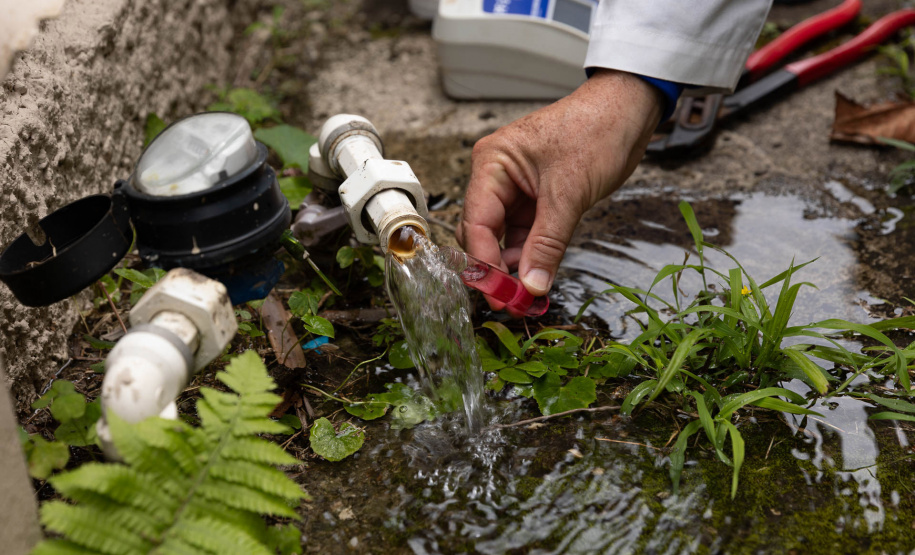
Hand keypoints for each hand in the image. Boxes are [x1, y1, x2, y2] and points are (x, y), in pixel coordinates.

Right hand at [456, 69, 663, 307]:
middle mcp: (496, 176)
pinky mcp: (536, 199)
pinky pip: (525, 234)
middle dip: (496, 269)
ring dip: (514, 266)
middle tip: (512, 301)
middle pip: (483, 233)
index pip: (477, 222)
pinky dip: (531, 256)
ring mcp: (516, 188)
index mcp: (492, 163)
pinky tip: (537, 277)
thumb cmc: (597, 130)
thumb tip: (531, 285)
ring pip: (504, 237)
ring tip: (527, 295)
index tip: (499, 295)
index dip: (485, 263)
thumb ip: (547, 243)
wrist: (629, 110)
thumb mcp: (570, 193)